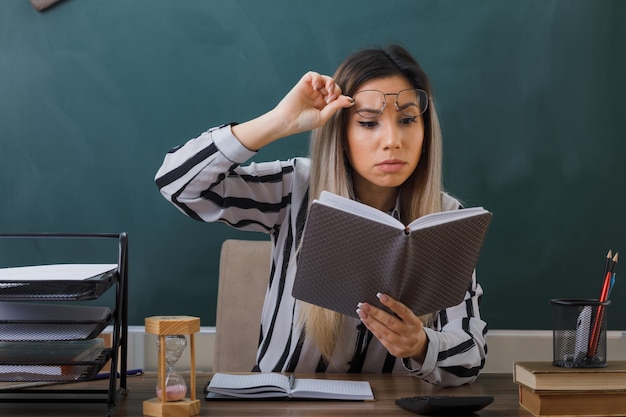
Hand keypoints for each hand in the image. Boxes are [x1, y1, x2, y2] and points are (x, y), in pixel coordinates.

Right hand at [231, 71, 352, 150]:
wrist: (287, 121)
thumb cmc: (303, 122)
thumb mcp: (323, 116)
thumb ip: (335, 106)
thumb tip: (350, 100)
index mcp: (324, 105)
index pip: (337, 96)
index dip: (340, 96)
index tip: (340, 101)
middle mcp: (318, 96)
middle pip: (333, 86)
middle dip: (335, 90)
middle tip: (330, 98)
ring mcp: (311, 89)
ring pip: (325, 79)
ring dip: (329, 82)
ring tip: (327, 90)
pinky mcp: (303, 84)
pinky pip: (312, 75)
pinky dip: (317, 77)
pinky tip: (316, 85)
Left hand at [356, 293, 427, 361]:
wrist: (419, 348)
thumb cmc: (412, 329)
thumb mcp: (412, 319)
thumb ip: (400, 312)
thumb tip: (382, 299)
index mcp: (415, 323)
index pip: (403, 311)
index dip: (391, 303)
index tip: (381, 296)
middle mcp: (409, 334)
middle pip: (390, 322)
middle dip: (375, 312)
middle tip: (365, 305)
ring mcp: (402, 343)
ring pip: (383, 331)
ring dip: (370, 321)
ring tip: (362, 312)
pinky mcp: (395, 350)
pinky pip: (380, 338)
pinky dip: (371, 328)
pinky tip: (366, 321)